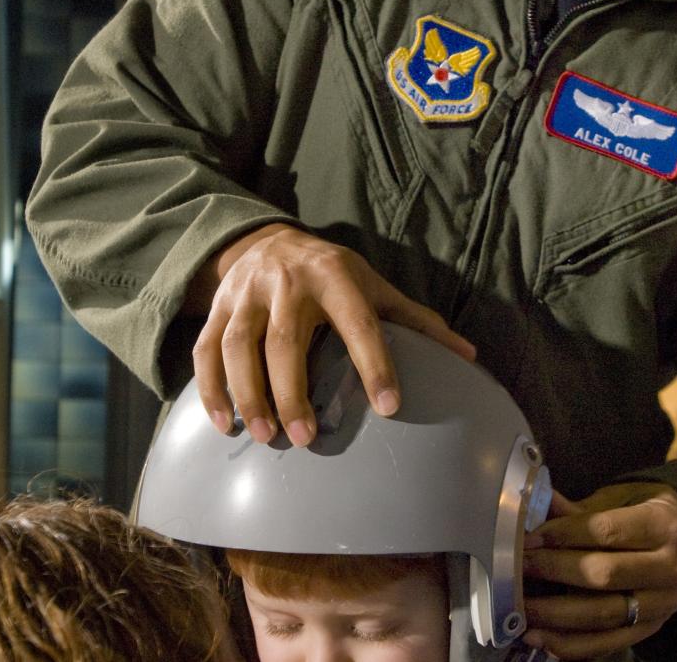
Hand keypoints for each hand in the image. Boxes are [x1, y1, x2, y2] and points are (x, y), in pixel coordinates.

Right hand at [190, 223, 475, 444]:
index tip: (388, 407)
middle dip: (293, 391)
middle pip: (285, 340)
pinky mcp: (217, 308)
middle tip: (305, 437)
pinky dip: (211, 388)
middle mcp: (287, 283)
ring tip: (266, 436)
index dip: (375, 363)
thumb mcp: (375, 287)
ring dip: (249, 394)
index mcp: (336, 277)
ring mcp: (246, 294)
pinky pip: (206, 350)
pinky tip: (224, 423)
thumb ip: (417, 321)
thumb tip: (469, 356)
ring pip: (238, 346)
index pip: (359, 322)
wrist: (268, 240)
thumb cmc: (332, 273)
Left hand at [521, 482, 676, 659]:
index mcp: (664, 526)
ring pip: (605, 614)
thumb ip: (577, 509)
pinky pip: (608, 644)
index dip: (564, 535)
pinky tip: (541, 638)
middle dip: (555, 571)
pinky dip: (571, 645)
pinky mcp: (651, 631)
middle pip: (605, 575)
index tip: (530, 538)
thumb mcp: (617, 500)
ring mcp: (663, 605)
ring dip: (557, 615)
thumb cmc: (642, 512)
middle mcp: (671, 569)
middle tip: (519, 568)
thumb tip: (530, 507)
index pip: (607, 532)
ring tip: (522, 610)